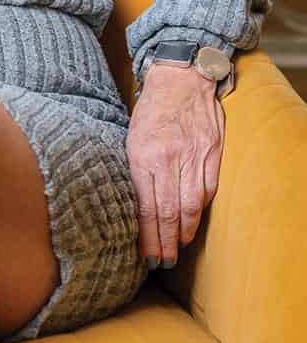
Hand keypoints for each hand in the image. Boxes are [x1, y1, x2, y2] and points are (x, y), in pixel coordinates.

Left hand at [126, 64, 224, 267]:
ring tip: (177, 248)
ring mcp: (194, 156)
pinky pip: (207, 190)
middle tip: (163, 263)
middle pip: (168, 211)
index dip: (146, 236)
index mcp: (143, 155)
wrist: (181, 79)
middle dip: (165, 242)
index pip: (145, 206)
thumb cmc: (150, 111)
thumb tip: (130, 207)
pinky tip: (192, 223)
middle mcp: (169, 158)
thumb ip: (133, 169)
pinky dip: (199, 211)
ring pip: (191, 205)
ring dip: (184, 232)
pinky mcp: (212, 153)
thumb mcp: (130, 137)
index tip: (146, 255)